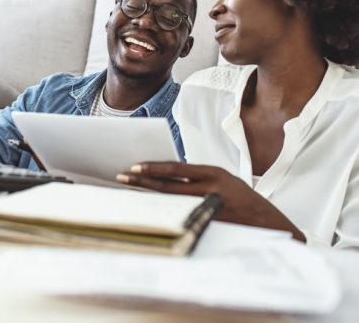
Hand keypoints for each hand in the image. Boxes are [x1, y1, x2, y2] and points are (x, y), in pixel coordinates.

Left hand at [116, 161, 305, 241]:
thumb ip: (197, 176)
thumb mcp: (222, 178)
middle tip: (123, 177)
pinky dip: (161, 210)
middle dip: (143, 181)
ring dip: (148, 195)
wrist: (266, 221)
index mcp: (213, 173)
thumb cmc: (241, 196)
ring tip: (129, 190)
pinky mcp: (207, 223)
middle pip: (168, 185)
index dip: (154, 168)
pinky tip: (148, 208)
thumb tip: (166, 174)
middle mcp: (209, 189)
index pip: (176, 169)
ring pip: (170, 201)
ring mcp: (207, 208)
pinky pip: (178, 215)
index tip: (135, 167)